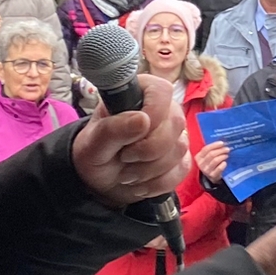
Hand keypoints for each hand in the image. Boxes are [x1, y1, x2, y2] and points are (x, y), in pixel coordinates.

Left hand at [72, 73, 189, 208]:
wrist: (101, 180)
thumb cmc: (95, 151)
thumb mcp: (94, 142)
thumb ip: (113, 128)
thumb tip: (143, 120)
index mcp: (140, 94)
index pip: (161, 91)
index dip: (153, 113)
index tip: (134, 134)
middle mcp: (164, 110)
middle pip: (175, 124)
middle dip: (147, 150)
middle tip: (124, 156)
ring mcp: (176, 135)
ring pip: (178, 150)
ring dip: (148, 170)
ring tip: (127, 171)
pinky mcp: (181, 158)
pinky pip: (181, 170)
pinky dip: (156, 183)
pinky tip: (140, 181)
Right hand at [195, 140, 230, 181]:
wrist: (211, 177)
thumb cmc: (210, 164)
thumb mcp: (207, 157)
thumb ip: (211, 150)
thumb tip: (221, 143)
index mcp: (198, 157)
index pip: (206, 149)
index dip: (214, 145)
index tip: (222, 143)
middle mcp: (201, 164)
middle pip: (211, 154)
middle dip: (220, 150)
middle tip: (227, 149)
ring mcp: (206, 170)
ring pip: (215, 160)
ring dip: (222, 156)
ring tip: (226, 155)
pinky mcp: (212, 176)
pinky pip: (219, 168)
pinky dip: (223, 164)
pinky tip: (225, 163)